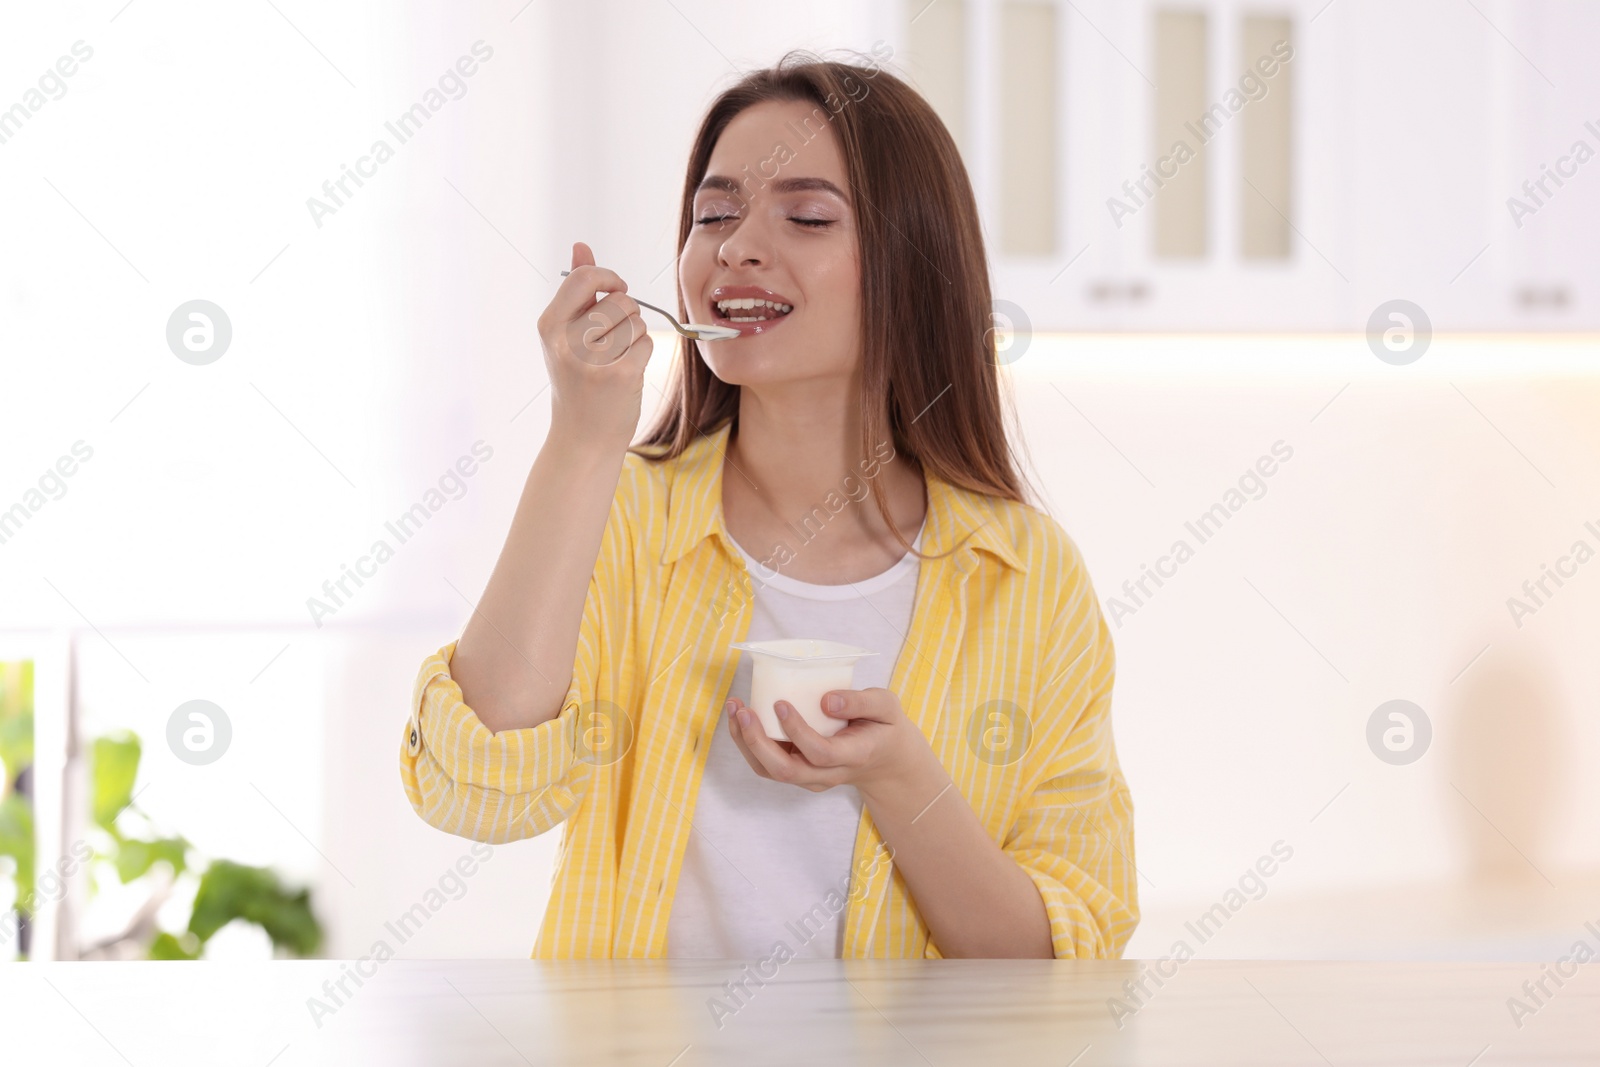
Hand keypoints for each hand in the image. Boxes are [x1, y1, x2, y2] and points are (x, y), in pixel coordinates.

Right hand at [537, 241, 652, 448]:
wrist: (582, 436)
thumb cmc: (577, 380)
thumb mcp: (565, 334)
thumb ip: (576, 289)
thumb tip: (582, 246)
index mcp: (549, 326)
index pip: (584, 277)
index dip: (609, 277)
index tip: (616, 289)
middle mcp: (567, 342)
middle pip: (620, 300)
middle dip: (627, 314)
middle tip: (614, 339)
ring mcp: (594, 360)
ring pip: (636, 322)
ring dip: (636, 335)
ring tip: (618, 357)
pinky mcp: (621, 376)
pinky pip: (646, 343)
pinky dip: (643, 354)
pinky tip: (627, 371)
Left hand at [724, 688, 933, 796]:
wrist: (885, 761)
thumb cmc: (884, 728)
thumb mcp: (887, 707)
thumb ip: (862, 702)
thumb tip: (826, 700)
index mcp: (853, 756)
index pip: (820, 753)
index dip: (797, 732)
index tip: (780, 703)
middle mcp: (828, 774)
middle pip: (786, 770)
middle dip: (757, 742)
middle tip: (743, 709)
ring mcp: (811, 778)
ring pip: (770, 771)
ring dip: (745, 743)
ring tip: (734, 709)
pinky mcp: (798, 773)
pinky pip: (767, 766)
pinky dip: (748, 744)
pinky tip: (740, 718)